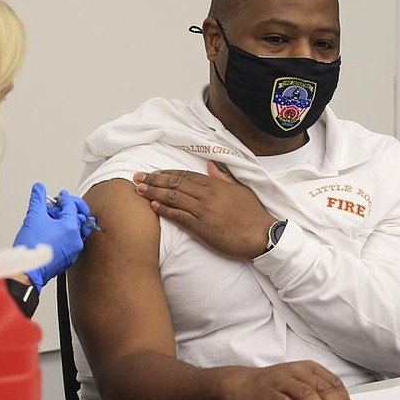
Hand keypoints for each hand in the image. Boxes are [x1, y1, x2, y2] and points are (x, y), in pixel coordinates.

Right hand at [13, 183, 92, 291]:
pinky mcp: (68, 259)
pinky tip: (53, 234)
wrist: (28, 270)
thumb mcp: (33, 217)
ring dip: (67, 224)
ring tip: (54, 221)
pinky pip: (70, 243)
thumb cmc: (31, 248)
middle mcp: (76, 239)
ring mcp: (73, 251)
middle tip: (59, 207)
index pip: (71, 206)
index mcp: (71, 227)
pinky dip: (65, 236)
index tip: (61, 195)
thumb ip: (38, 199)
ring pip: (75, 232)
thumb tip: (39, 188)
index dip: (65, 197)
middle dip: (69, 210)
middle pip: (78, 218)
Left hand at [133, 161, 274, 259]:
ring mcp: (204, 211)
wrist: (262, 235)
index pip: (185, 175)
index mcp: (216, 185)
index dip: (167, 173)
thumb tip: (210, 164)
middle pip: (175, 184)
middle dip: (154, 180)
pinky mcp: (202, 228)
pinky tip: (153, 207)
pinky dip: (165, 211)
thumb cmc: (253, 214)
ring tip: (139, 190)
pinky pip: (179, 217)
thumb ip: (223, 177)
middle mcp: (207, 195)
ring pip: (174, 198)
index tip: (154, 172)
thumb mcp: (240, 190)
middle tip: (137, 178)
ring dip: (154, 193)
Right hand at [228, 361, 356, 399]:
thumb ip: (317, 394)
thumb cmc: (274, 385)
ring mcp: (281, 382)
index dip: (345, 399)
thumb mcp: (299, 383)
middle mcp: (295, 372)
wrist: (242, 383)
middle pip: (322, 388)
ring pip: (306, 394)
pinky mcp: (268, 394)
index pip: (332, 382)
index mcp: (307, 368)